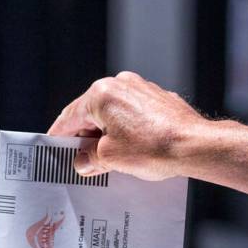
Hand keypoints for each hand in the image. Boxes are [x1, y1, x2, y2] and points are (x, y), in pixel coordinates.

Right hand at [47, 71, 207, 180]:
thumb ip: (90, 158)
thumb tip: (82, 160)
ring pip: (114, 116)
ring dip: (108, 137)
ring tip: (108, 162)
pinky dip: (128, 132)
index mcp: (101, 95)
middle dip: (86, 139)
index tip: (53, 147)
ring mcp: (142, 90)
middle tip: (81, 162)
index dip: (59, 135)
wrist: (194, 145)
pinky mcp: (159, 100)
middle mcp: (120, 86)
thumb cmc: (154, 148)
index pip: (70, 116)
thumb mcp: (111, 158)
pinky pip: (134, 117)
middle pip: (92, 114)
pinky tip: (131, 152)